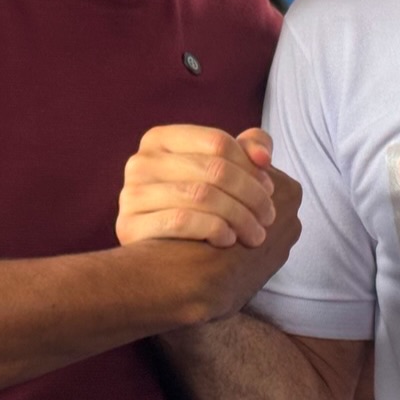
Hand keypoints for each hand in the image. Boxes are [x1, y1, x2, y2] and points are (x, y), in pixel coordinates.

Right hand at [118, 124, 282, 248]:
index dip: (251, 167)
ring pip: (202, 195)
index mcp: (161, 139)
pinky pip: (181, 221)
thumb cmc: (198, 206)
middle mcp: (140, 162)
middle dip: (251, 194)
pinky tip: (229, 240)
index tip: (270, 189)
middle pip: (214, 170)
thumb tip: (263, 156)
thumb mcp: (221, 170)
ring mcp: (131, 193)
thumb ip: (248, 149)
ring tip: (256, 234)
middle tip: (270, 217)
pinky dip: (213, 229)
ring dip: (239, 216)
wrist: (160, 260)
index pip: (218, 143)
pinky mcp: (128, 226)